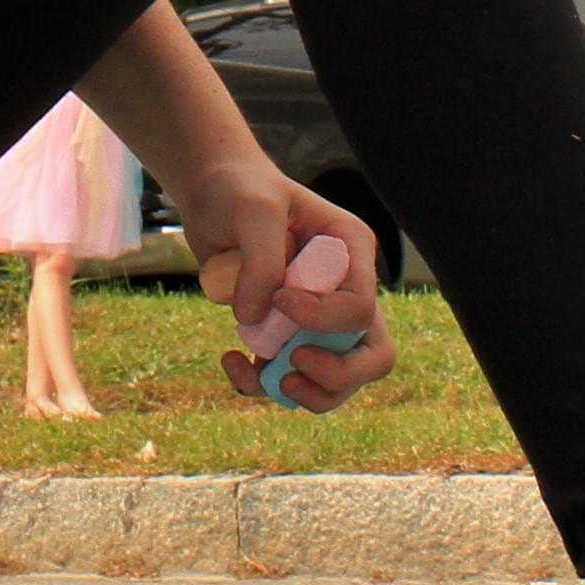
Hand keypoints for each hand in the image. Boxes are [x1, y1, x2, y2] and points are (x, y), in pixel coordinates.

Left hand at [169, 155, 396, 413]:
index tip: (280, 299)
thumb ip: (262, 261)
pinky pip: (288, 378)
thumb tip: (255, 321)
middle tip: (292, 364)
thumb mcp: (254, 210)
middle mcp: (346, 290)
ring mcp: (319, 318)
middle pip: (372, 358)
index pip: (361, 309)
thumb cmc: (240, 191)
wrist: (212, 197)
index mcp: (353, 253)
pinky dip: (260, 383)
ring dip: (305, 393)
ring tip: (264, 375)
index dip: (322, 319)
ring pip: (338, 382)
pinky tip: (231, 361)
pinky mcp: (286, 333)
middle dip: (336, 376)